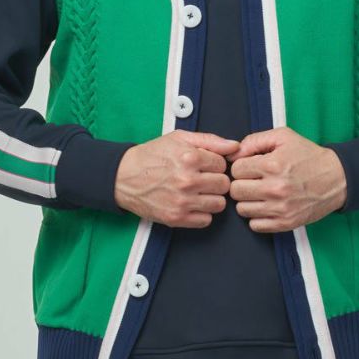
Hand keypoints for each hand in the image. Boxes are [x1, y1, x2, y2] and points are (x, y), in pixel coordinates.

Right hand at [114, 130, 239, 227]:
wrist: (123, 177)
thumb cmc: (153, 155)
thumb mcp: (179, 139)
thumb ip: (210, 140)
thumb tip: (235, 146)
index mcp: (190, 158)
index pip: (223, 165)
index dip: (215, 164)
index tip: (204, 166)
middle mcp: (187, 181)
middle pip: (224, 185)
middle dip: (216, 181)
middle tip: (203, 179)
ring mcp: (182, 202)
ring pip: (219, 204)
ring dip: (212, 198)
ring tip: (198, 192)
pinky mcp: (176, 218)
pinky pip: (206, 220)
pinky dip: (202, 213)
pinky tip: (192, 204)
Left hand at [228, 127, 346, 232]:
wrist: (336, 179)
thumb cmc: (308, 156)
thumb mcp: (284, 137)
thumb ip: (255, 140)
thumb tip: (233, 154)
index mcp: (272, 165)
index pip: (236, 170)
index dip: (241, 167)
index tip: (251, 167)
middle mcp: (275, 188)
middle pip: (236, 191)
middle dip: (241, 184)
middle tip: (253, 181)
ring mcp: (280, 209)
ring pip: (242, 209)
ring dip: (248, 201)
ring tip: (260, 194)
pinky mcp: (285, 223)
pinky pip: (255, 225)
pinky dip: (257, 217)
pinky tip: (266, 207)